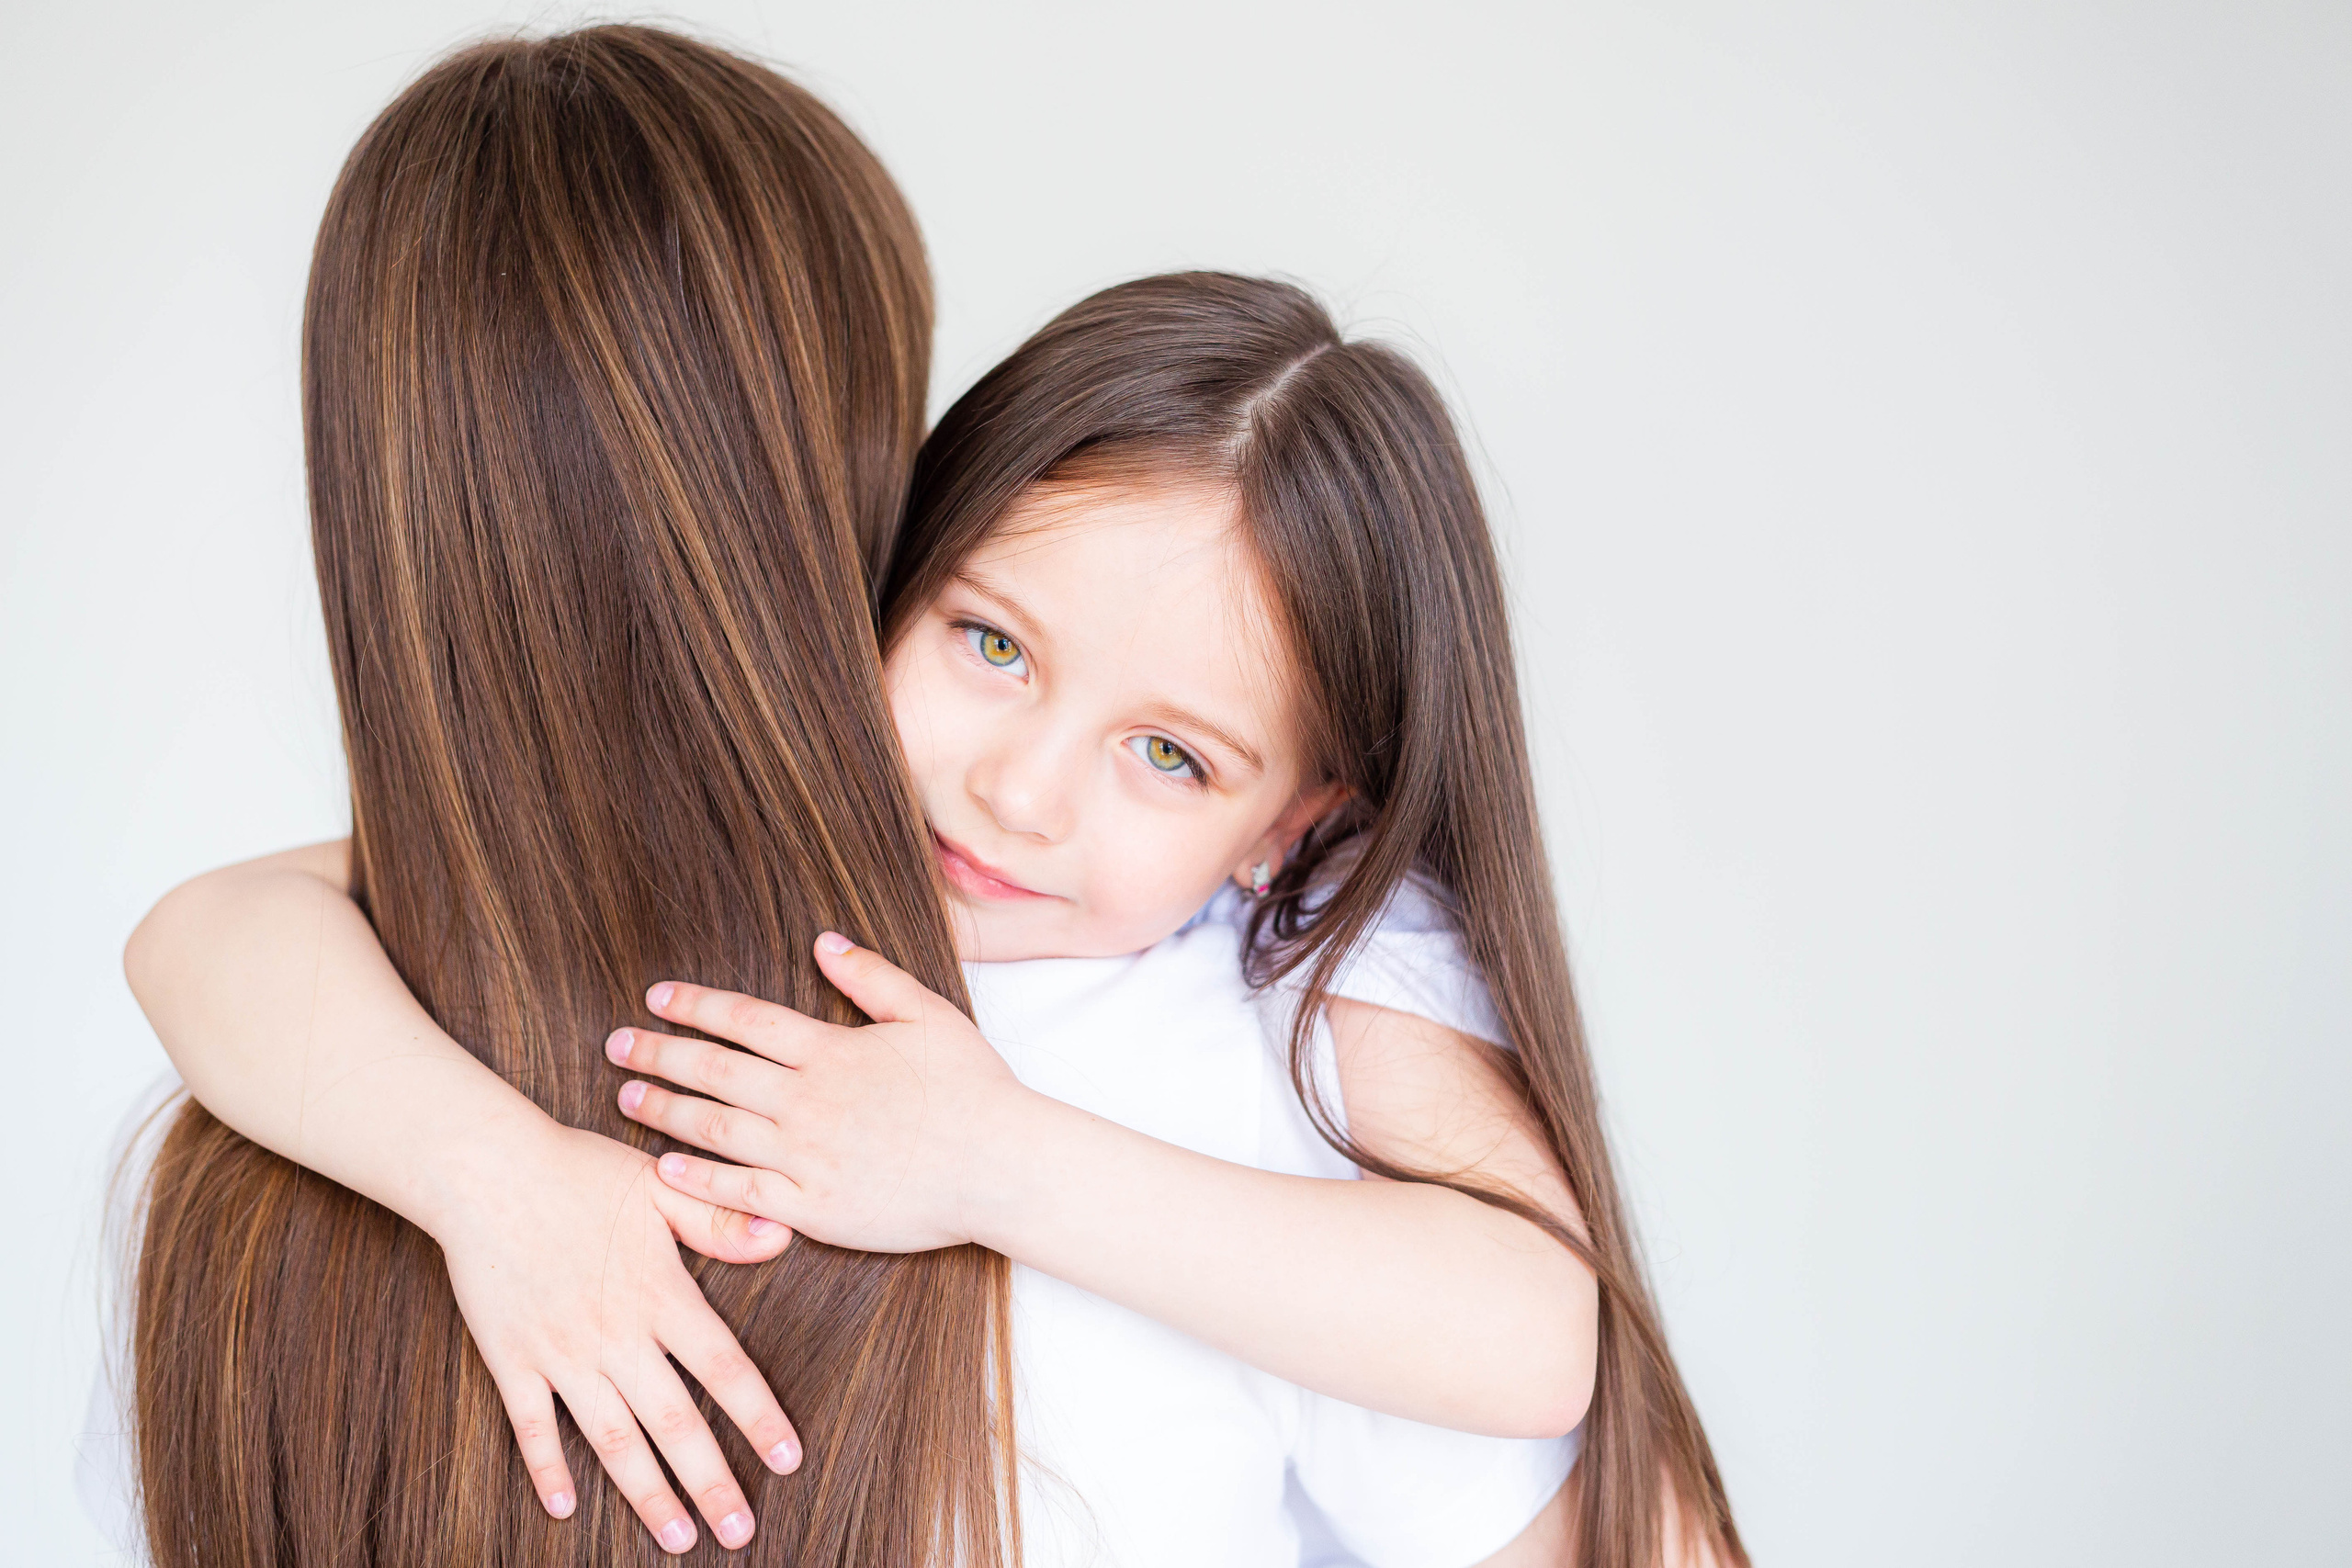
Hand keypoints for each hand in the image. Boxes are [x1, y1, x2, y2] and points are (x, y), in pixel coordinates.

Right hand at [436, 1118, 801, 1555]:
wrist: (485, 1169)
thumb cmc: (578, 1170)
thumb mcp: (661, 1186)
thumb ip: (720, 1222)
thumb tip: (782, 1237)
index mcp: (661, 1295)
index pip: (724, 1368)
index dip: (758, 1417)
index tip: (788, 1460)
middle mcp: (617, 1336)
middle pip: (675, 1423)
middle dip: (711, 1483)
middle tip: (740, 1534)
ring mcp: (562, 1353)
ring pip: (613, 1439)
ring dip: (648, 1494)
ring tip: (679, 1538)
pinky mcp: (511, 1358)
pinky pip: (531, 1427)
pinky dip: (547, 1469)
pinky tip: (564, 1509)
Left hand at [610, 932, 1033, 1253]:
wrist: (1002, 1167)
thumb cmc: (974, 1089)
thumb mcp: (930, 1014)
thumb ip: (872, 977)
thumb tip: (822, 942)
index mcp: (832, 1052)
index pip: (746, 1021)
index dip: (696, 1006)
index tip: (657, 997)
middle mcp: (808, 1102)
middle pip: (715, 1072)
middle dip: (660, 1053)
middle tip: (617, 1045)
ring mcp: (806, 1158)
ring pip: (715, 1130)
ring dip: (665, 1109)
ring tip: (628, 1096)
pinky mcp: (813, 1209)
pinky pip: (739, 1193)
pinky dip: (696, 1179)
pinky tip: (663, 1166)